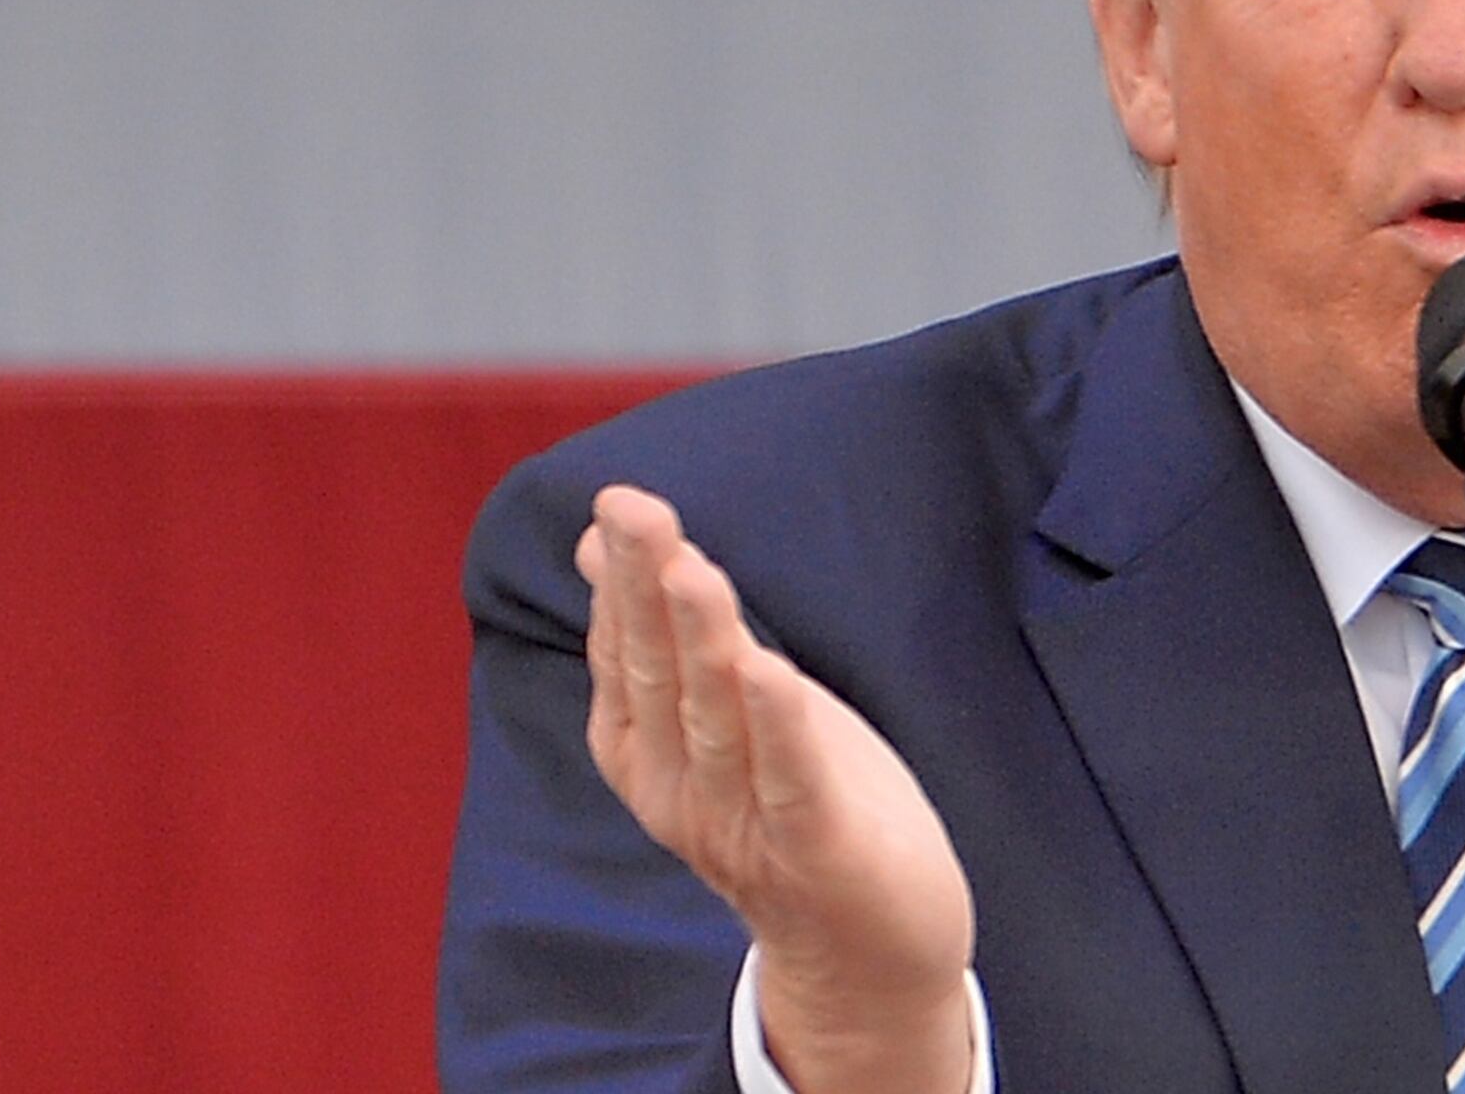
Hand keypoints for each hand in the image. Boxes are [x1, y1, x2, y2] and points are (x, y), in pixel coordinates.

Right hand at [577, 485, 978, 1093]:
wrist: (866, 959)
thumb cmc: (795, 811)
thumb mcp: (724, 710)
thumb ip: (668, 632)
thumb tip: (598, 538)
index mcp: (651, 755)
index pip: (626, 657)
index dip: (620, 582)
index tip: (615, 505)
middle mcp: (680, 793)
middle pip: (657, 679)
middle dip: (642, 591)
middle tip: (630, 509)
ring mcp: (744, 827)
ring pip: (715, 724)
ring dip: (704, 644)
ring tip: (690, 569)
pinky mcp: (815, 852)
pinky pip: (790, 784)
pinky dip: (779, 728)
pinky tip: (770, 671)